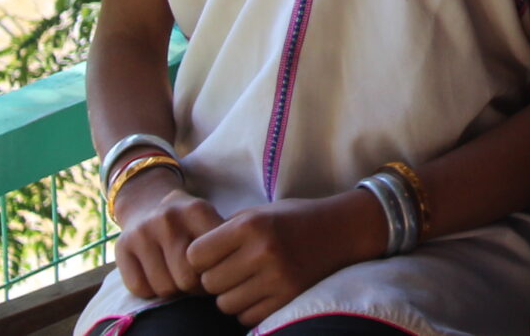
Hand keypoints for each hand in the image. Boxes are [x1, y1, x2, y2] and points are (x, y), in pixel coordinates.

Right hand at [111, 174, 222, 301]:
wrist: (148, 202)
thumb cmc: (188, 221)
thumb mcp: (209, 220)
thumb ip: (222, 242)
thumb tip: (229, 277)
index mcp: (196, 210)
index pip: (211, 258)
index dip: (216, 273)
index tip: (216, 273)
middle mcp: (167, 220)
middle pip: (187, 277)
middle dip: (195, 287)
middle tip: (198, 283)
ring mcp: (142, 233)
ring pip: (164, 287)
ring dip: (174, 291)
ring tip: (179, 280)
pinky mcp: (121, 248)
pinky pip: (140, 288)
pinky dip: (151, 291)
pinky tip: (158, 278)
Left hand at [188, 190, 386, 325]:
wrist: (343, 229)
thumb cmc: (292, 219)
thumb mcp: (258, 213)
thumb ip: (223, 232)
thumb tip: (185, 260)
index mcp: (250, 225)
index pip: (195, 256)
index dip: (200, 258)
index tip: (214, 254)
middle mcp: (263, 251)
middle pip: (208, 284)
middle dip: (215, 279)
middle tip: (233, 268)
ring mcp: (277, 277)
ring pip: (225, 304)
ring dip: (232, 296)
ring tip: (249, 279)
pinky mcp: (289, 298)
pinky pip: (247, 317)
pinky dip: (250, 308)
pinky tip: (263, 290)